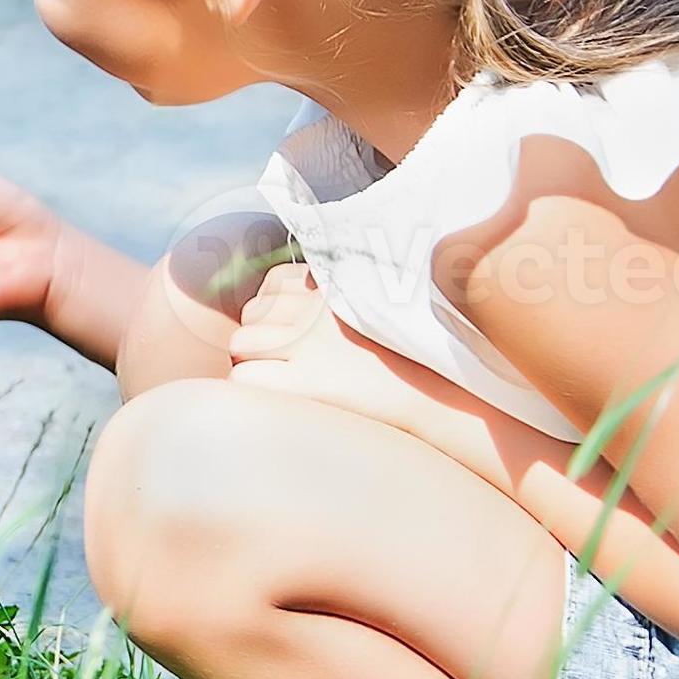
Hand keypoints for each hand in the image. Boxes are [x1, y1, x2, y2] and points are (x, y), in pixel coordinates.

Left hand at [226, 262, 424, 431]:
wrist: (436, 395)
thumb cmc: (403, 356)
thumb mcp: (368, 306)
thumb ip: (328, 295)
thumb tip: (280, 295)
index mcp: (334, 286)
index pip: (272, 283)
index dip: (275, 307)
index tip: (291, 326)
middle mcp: (317, 309)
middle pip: (251, 313)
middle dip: (260, 336)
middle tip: (286, 358)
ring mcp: (308, 344)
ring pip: (241, 344)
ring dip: (253, 361)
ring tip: (283, 376)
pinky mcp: (304, 381)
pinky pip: (245, 378)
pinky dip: (255, 386)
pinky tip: (280, 394)